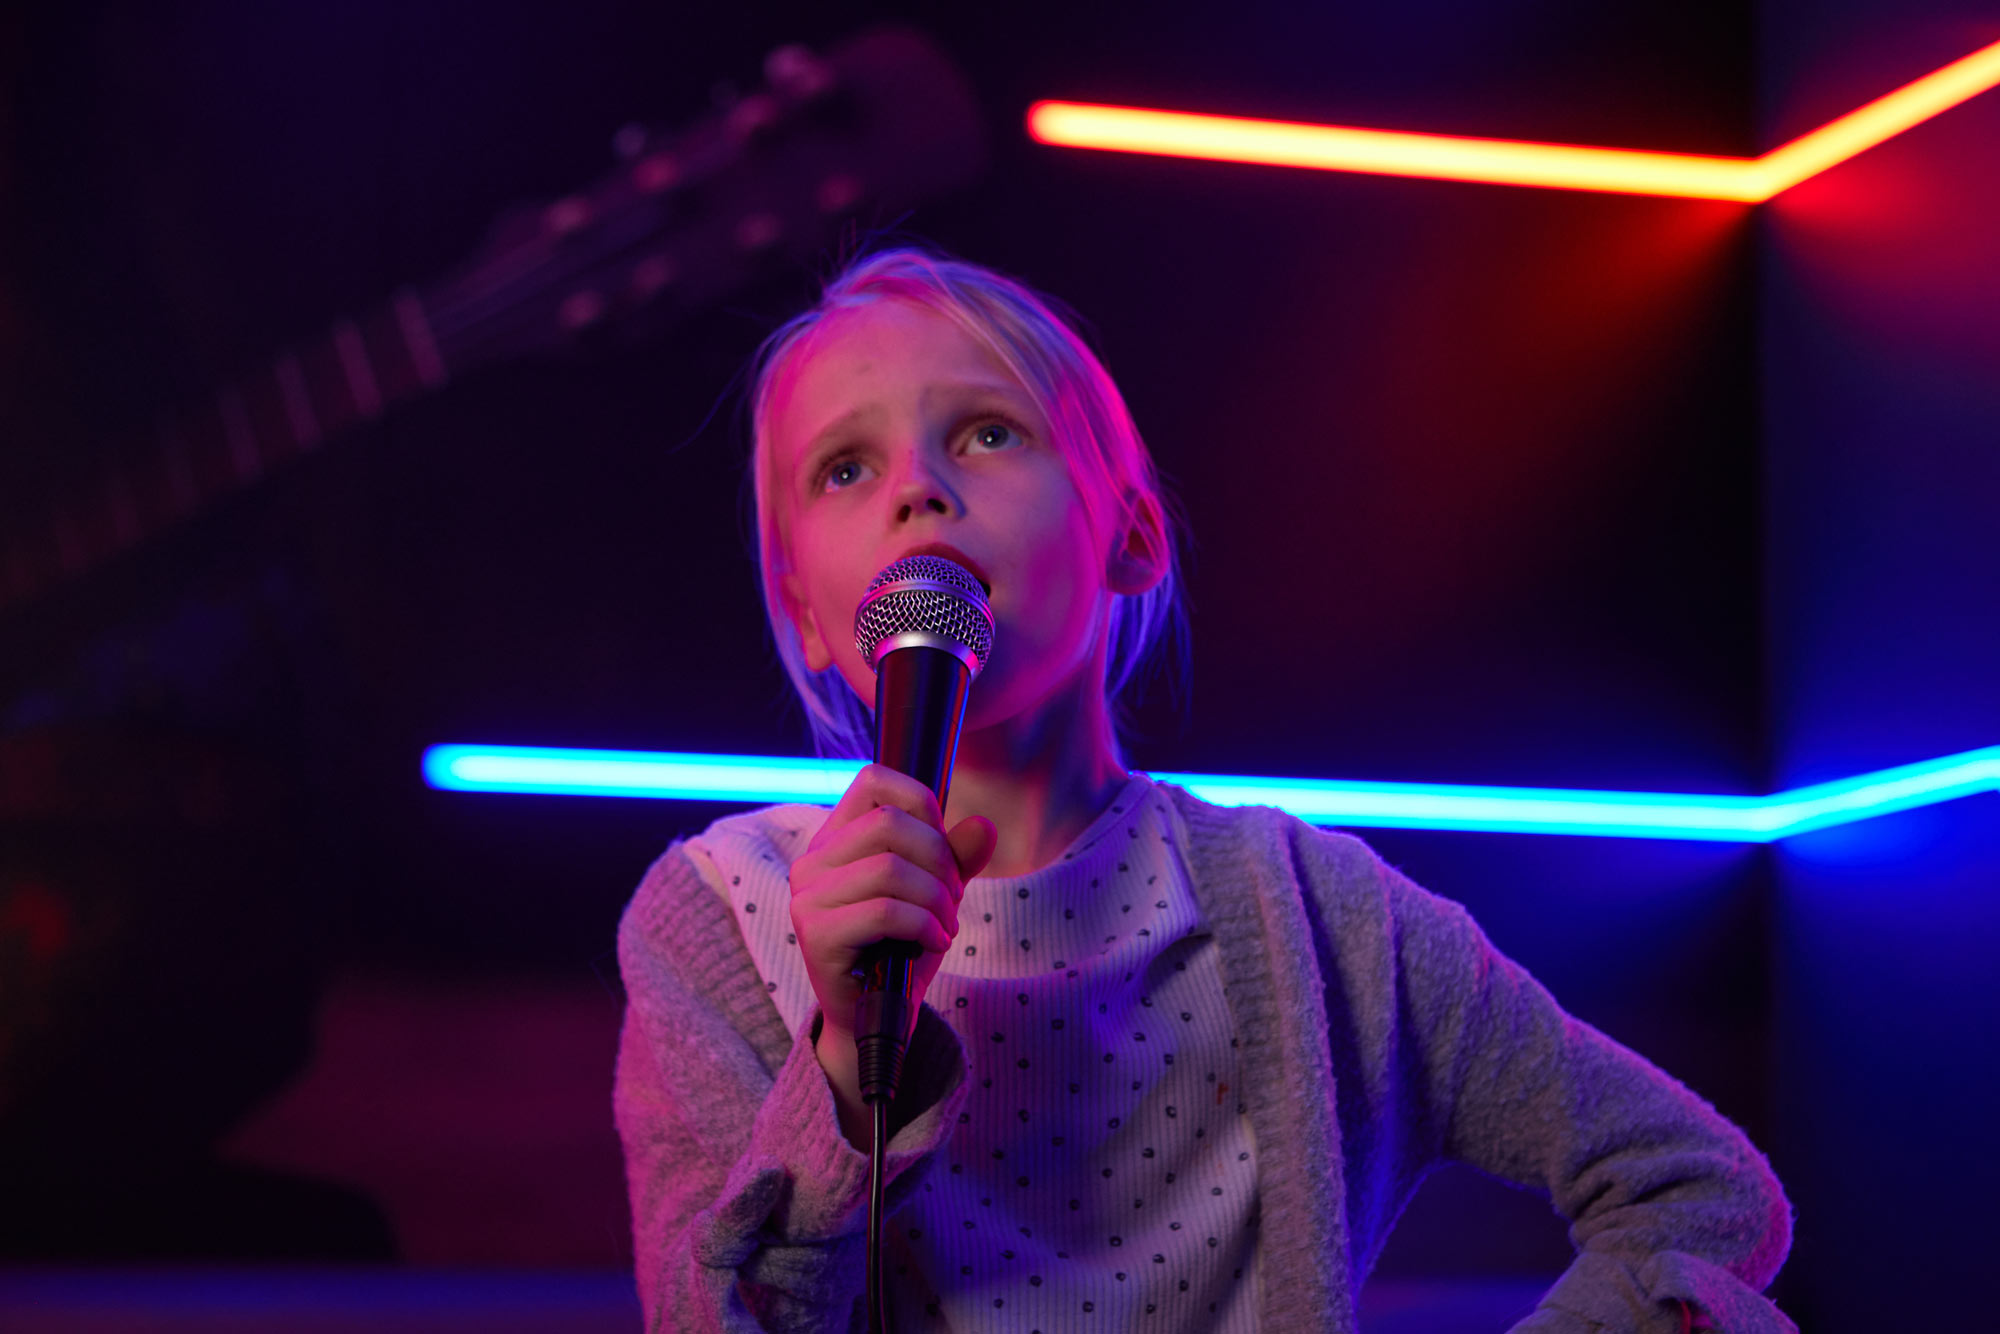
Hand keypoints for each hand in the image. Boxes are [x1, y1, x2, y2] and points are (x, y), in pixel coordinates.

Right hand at [788, 765, 994, 1140]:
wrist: (877, 1017)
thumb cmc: (901, 947)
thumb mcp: (937, 893)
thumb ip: (958, 857)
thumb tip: (983, 827)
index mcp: (836, 837)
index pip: (874, 779)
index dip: (921, 801)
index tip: (943, 846)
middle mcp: (812, 860)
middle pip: (890, 823)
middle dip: (939, 861)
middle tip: (952, 899)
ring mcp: (808, 897)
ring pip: (890, 868)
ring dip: (936, 899)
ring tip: (944, 925)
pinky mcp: (816, 935)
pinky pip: (885, 911)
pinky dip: (924, 925)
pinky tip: (933, 943)